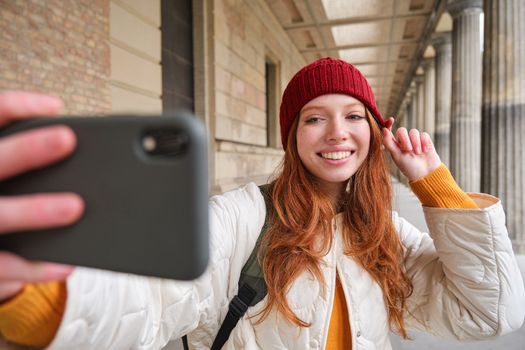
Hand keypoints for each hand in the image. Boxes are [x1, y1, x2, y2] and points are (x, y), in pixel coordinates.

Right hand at [0, 92, 83, 301]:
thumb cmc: (3, 196)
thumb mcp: (7, 174)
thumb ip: (26, 160)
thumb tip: (76, 147)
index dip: (17, 107)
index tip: (55, 106)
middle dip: (26, 149)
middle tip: (67, 139)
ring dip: (33, 210)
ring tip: (74, 207)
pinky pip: (3, 266)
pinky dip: (34, 267)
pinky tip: (65, 264)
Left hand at [381, 117, 440, 180]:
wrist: (426, 174)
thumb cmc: (409, 167)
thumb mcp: (396, 156)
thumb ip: (389, 142)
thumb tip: (384, 129)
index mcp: (394, 145)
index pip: (390, 132)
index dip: (389, 124)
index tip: (391, 120)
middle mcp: (404, 142)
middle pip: (402, 130)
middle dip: (405, 139)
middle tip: (408, 150)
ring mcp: (415, 141)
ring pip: (413, 132)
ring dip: (416, 142)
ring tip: (418, 153)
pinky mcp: (425, 141)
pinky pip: (424, 134)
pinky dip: (424, 142)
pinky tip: (425, 151)